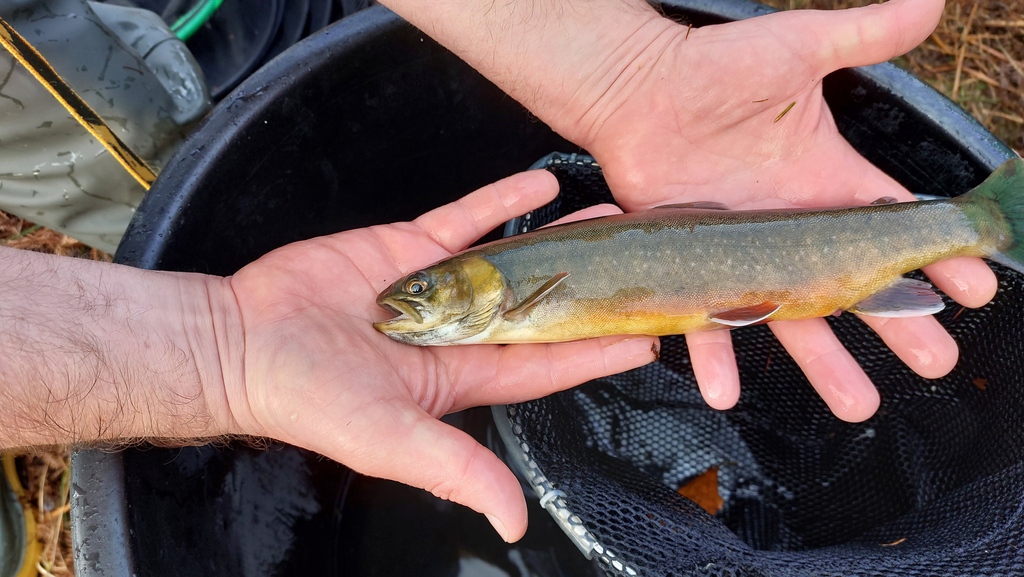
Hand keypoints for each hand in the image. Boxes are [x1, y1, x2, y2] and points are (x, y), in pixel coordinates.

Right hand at [220, 171, 655, 541]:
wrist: (241, 343)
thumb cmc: (310, 400)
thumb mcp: (391, 442)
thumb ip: (457, 471)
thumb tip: (513, 522)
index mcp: (463, 377)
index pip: (546, 363)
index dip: (595, 351)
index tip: (646, 335)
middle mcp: (459, 329)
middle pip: (540, 306)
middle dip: (591, 289)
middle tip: (642, 266)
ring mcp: (437, 285)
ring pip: (513, 258)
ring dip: (560, 241)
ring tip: (612, 220)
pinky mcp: (407, 247)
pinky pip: (465, 220)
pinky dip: (502, 203)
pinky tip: (542, 188)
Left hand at [570, 0, 995, 420]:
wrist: (636, 89)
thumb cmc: (713, 66)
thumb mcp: (796, 48)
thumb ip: (863, 36)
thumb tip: (932, 2)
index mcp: (826, 182)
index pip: (893, 230)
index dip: (935, 259)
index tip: (974, 289)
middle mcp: (791, 228)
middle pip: (852, 288)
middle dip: (896, 326)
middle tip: (935, 367)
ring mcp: (743, 253)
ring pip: (790, 318)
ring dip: (822, 363)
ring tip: (856, 406)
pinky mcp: (693, 266)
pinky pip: (707, 318)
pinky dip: (715, 353)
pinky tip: (726, 392)